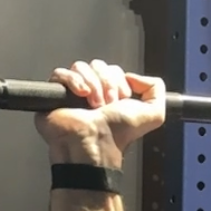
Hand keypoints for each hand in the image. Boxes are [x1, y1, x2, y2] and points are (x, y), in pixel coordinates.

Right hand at [35, 62, 166, 165]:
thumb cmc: (117, 135)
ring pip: (80, 67)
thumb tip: (135, 76)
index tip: (120, 100)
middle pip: (98, 65)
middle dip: (106, 83)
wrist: (93, 145)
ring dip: (91, 84)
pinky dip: (72, 81)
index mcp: (112, 96)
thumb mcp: (153, 114)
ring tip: (92, 105)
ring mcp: (72, 93)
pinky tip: (79, 95)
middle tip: (106, 105)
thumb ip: (156, 90)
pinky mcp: (54, 94)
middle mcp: (93, 93)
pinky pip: (60, 73)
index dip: (118, 81)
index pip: (113, 70)